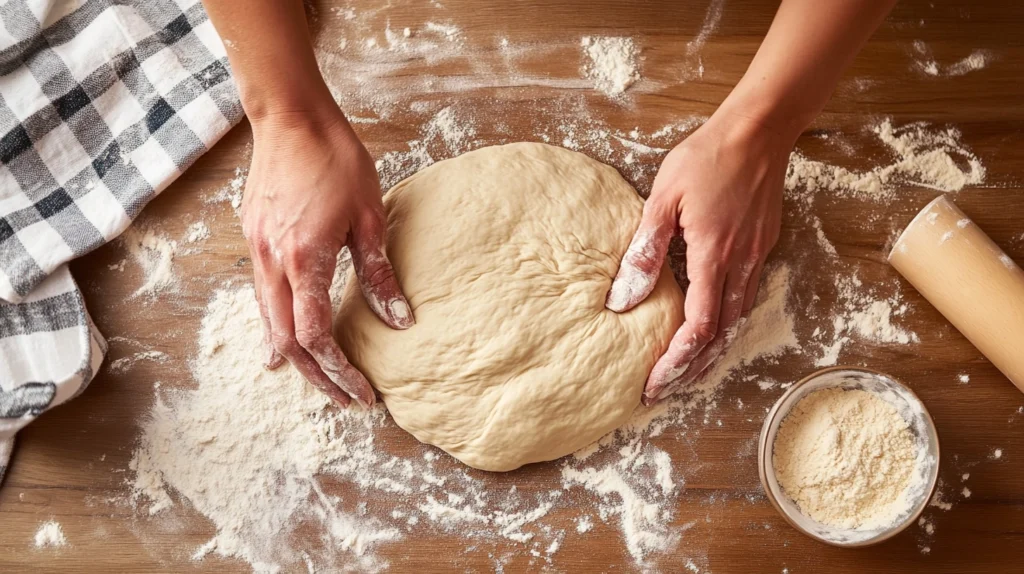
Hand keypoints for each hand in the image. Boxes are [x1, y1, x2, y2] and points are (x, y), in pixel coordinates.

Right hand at [242, 109, 412, 407]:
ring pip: (270, 324)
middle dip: (319, 377)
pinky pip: (262, 299)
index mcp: (304, 259)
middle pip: (289, 342)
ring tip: (323, 381)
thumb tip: (400, 320)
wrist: (290, 117)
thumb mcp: (370, 216)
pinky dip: (276, 329)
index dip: (340, 371)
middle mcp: (273, 263)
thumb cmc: (335, 159)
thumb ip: (379, 273)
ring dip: (297, 358)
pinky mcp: (253, 240)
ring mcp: (257, 253)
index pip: (317, 336)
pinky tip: (282, 345)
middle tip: (347, 400)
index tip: (363, 393)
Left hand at [606, 111, 790, 404]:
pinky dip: (726, 325)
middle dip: (692, 369)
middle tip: (664, 390)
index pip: (699, 326)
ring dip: (711, 352)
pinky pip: (746, 299)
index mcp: (712, 255)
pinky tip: (710, 331)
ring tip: (685, 374)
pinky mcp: (763, 247)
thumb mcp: (662, 198)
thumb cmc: (706, 157)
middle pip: (720, 336)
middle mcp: (741, 264)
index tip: (654, 383)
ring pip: (737, 321)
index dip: (677, 360)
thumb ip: (644, 250)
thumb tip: (622, 299)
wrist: (760, 129)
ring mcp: (757, 257)